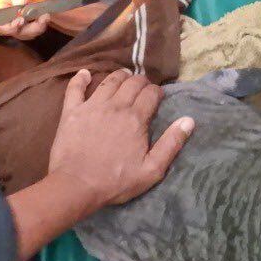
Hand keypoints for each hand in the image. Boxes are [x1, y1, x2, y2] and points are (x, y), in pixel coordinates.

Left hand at [45, 68, 193, 212]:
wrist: (76, 186)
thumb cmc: (115, 181)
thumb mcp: (151, 170)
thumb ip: (171, 144)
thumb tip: (189, 120)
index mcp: (135, 118)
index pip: (151, 93)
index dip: (157, 92)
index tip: (158, 98)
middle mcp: (115, 106)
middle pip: (132, 82)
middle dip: (141, 81)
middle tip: (143, 89)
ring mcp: (92, 106)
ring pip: (109, 81)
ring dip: (119, 76)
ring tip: (124, 77)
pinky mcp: (71, 112)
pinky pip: (75, 88)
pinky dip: (80, 78)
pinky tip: (84, 74)